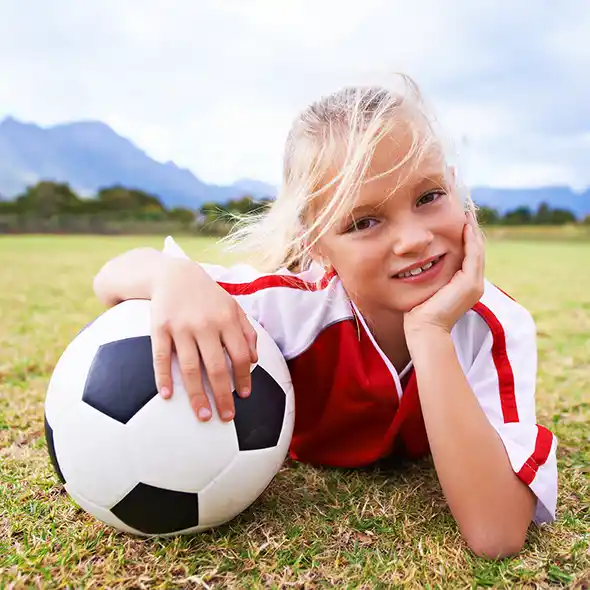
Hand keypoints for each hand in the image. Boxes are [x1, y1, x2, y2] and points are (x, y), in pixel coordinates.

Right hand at [150, 257, 257, 421]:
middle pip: (216, 367)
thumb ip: (246, 332)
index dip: (243, 377)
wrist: (173, 274)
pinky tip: (167, 396)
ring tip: (202, 415)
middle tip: (226, 417)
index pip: (239, 355)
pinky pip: (161, 357)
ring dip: (196, 394)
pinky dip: (163, 377)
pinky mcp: (159, 327)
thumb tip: (254, 361)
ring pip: (189, 367)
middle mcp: (205, 324)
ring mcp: (181, 326)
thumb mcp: (232, 307)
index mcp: (226, 319)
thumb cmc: (207, 295)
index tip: (243, 396)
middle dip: (222, 394)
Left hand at [404, 212, 484, 335]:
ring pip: (477, 251)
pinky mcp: (470, 283)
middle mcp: (474, 284)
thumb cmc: (419, 313)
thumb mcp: (426, 289)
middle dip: (471, 232)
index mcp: (465, 286)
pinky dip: (470, 240)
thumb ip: (429, 277)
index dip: (465, 239)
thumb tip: (416, 265)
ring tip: (467, 214)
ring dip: (473, 232)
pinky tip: (465, 226)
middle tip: (465, 212)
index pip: (468, 257)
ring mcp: (474, 284)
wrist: (424, 329)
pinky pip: (473, 255)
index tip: (458, 222)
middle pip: (476, 251)